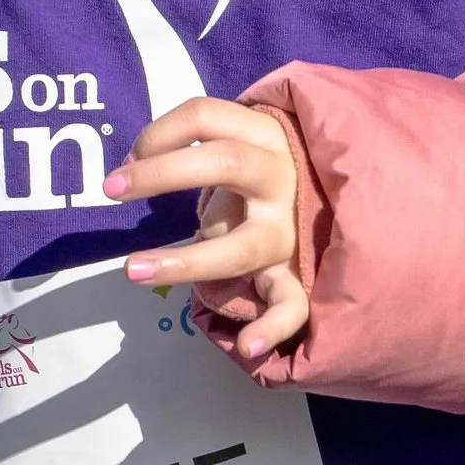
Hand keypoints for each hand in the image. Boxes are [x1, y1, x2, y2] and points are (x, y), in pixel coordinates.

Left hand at [105, 95, 309, 367]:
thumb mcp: (247, 146)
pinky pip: (292, 304)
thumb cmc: (272, 175)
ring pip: (242, 246)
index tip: (128, 158)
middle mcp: (284, 178)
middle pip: (223, 163)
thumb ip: (199, 156)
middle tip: (110, 188)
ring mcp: (293, 231)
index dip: (159, 133)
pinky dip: (272, 328)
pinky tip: (247, 347)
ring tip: (133, 269)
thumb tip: (131, 172)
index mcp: (268, 137)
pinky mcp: (302, 275)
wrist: (354, 205)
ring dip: (186, 260)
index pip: (205, 116)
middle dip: (160, 173)